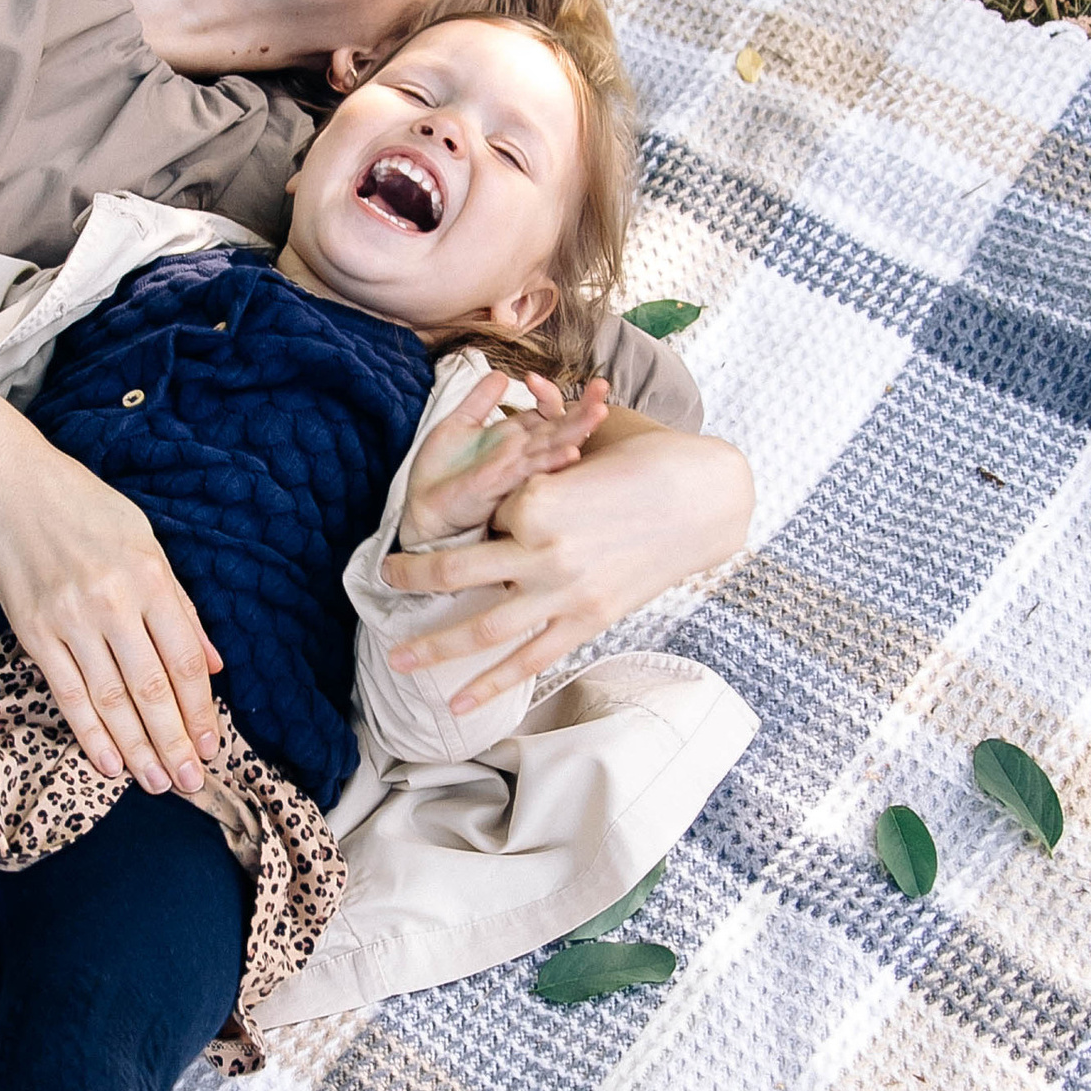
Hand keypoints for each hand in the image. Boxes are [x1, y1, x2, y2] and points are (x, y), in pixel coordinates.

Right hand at [0, 406, 224, 795]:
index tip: (215, 745)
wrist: (6, 483)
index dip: (202, 709)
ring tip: (157, 783)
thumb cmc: (82, 505)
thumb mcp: (145, 540)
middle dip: (176, 741)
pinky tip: (110, 764)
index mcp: (149, 577)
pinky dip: (90, 734)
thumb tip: (213, 663)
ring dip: (138, 749)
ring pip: (111, 701)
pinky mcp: (33, 633)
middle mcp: (112, 603)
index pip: (184, 660)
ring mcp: (69, 621)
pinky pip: (67, 695)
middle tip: (192, 782)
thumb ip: (179, 605)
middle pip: (152, 688)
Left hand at [380, 414, 753, 716]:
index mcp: (536, 498)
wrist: (707, 499)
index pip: (479, 515)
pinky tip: (457, 700)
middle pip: (455, 573)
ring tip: (396, 660)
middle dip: (412, 579)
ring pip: (482, 627)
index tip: (449, 514)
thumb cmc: (648, 457)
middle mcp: (542, 550)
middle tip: (383, 581)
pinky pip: (529, 658)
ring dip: (433, 646)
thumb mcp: (590, 433)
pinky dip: (490, 681)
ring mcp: (564, 593)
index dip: (469, 512)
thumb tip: (518, 390)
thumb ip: (546, 426)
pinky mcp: (587, 621)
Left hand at [400, 369, 607, 551]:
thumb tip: (501, 373)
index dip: (552, 394)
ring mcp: (515, 471)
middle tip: (603, 387)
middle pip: (560, 428)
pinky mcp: (501, 486)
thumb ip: (480, 400)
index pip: (547, 412)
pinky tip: (571, 453)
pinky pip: (532, 472)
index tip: (547, 379)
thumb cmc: (440, 474)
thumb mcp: (458, 425)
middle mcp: (521, 454)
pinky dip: (552, 462)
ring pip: (554, 448)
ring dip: (577, 431)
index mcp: (515, 438)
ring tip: (599, 413)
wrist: (421, 508)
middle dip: (583, 408)